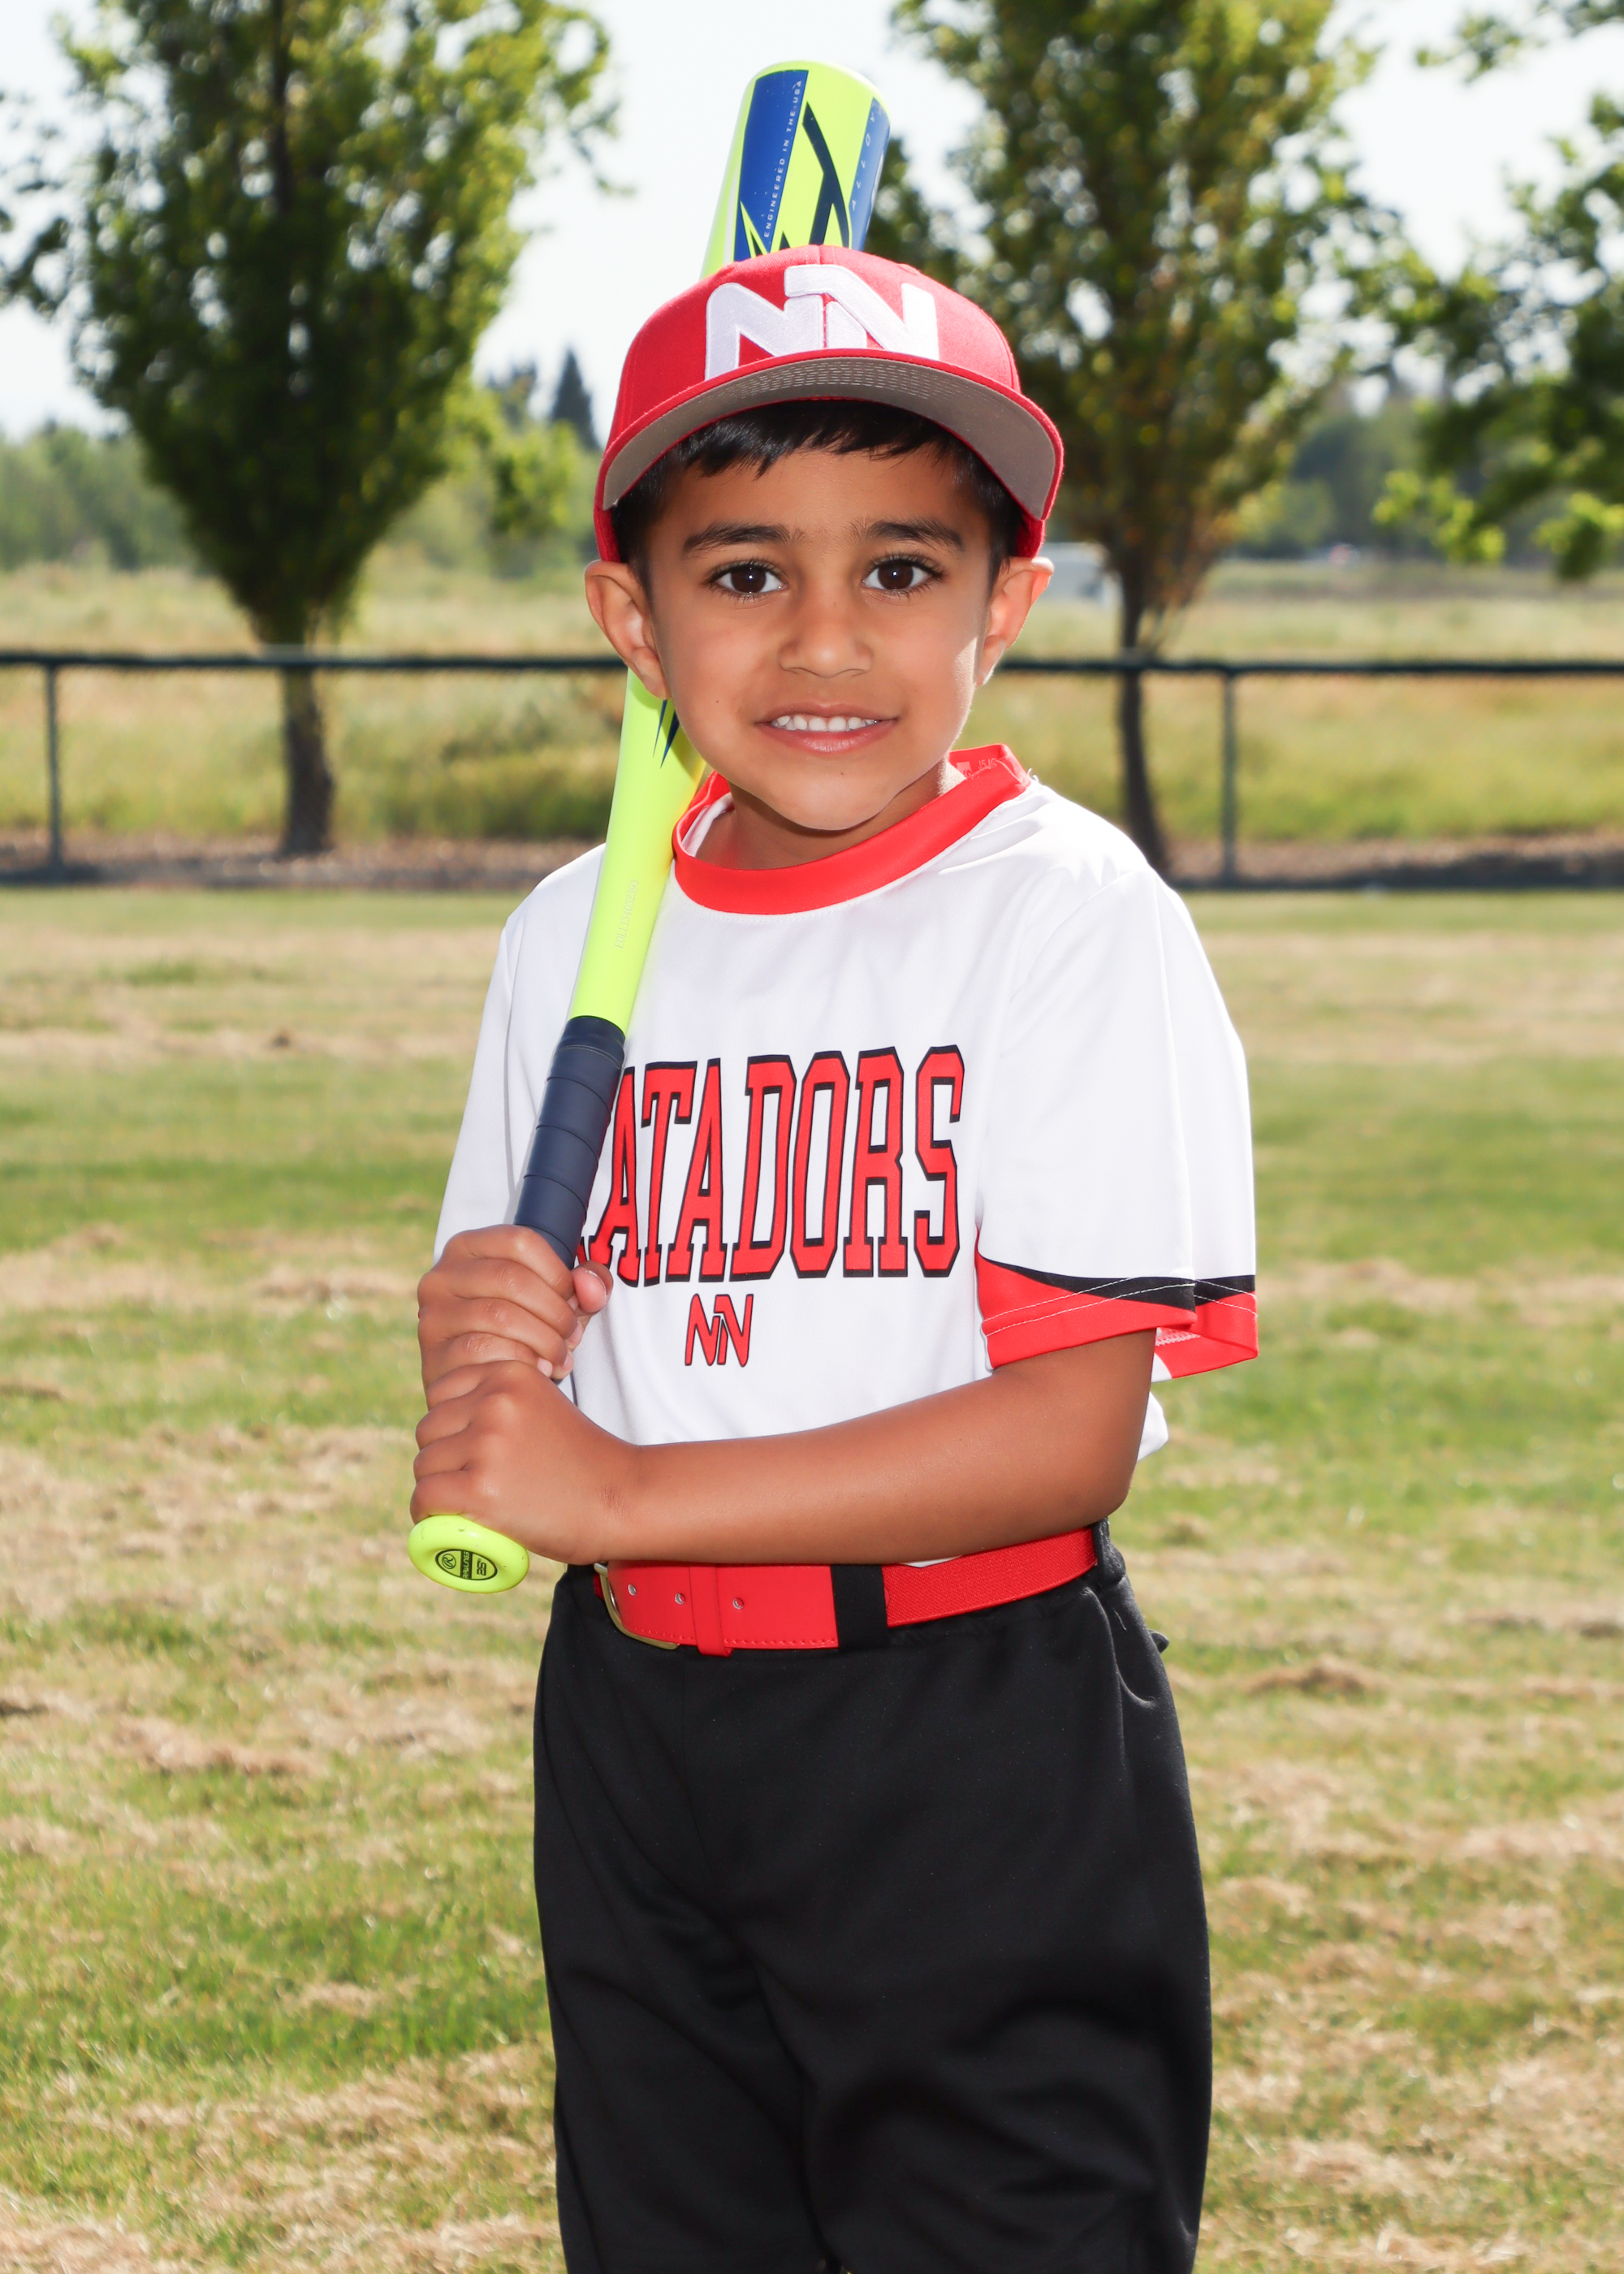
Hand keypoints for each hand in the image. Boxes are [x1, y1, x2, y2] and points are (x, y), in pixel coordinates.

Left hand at [410, 1359, 636, 1564]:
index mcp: (509, 1374)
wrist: (623, 1498)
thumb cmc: (582, 1461)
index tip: (471, 1451)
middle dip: (442, 1458)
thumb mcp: (541, 1407)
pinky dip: (428, 1515)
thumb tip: (445, 1425)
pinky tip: (445, 1521)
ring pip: (425, 1465)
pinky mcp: (480, 1487)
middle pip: (429, 1430)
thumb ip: (500, 1404)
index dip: (450, 1427)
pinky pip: (425, 1497)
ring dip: (437, 1487)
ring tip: (470, 1503)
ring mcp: (487, 1443)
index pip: (441, 1394)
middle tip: (473, 1483)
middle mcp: (494, 1401)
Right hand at [417, 1225, 610, 1401]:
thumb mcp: (560, 1302)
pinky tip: (538, 1372)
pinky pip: (483, 1350)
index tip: (574, 1301)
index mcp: (469, 1248)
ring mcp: (433, 1315)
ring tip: (561, 1358)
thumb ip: (588, 1286)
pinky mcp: (434, 1354)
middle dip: (555, 1311)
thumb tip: (591, 1286)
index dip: (557, 1272)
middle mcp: (442, 1275)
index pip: (520, 1241)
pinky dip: (521, 1361)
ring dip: (544, 1340)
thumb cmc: (526, 1333)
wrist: (485, 1386)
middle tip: (573, 1338)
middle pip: (512, 1278)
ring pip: (500, 1315)